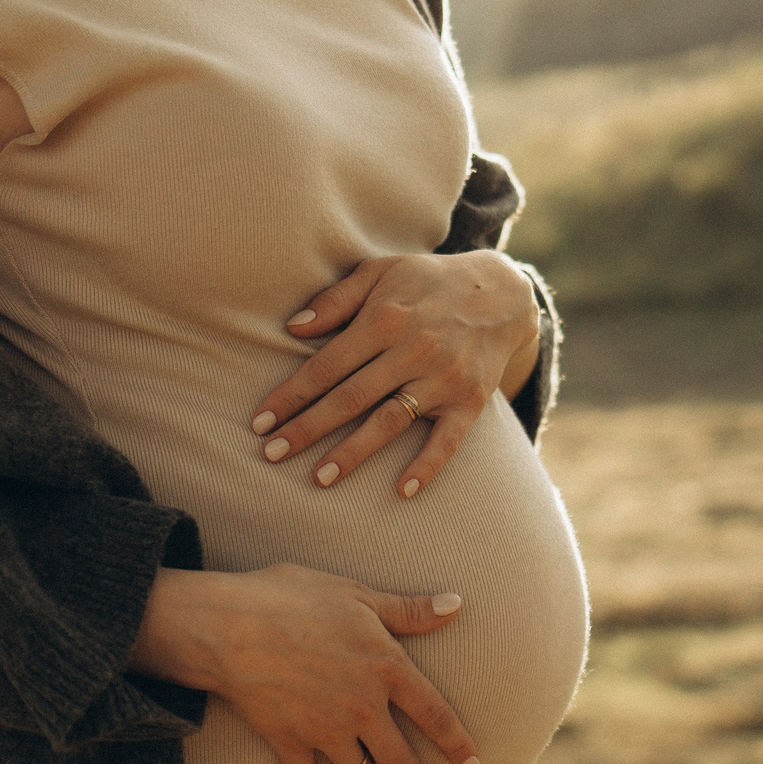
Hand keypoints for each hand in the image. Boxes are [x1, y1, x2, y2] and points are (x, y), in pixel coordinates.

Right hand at [128, 566, 480, 763]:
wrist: (231, 626)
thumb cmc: (293, 598)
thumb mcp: (358, 596)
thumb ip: (409, 609)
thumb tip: (456, 604)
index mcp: (386, 668)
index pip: (433, 712)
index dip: (456, 741)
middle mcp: (362, 707)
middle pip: (400, 759)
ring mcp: (325, 730)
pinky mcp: (289, 742)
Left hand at [251, 250, 541, 498]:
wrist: (501, 291)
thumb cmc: (427, 282)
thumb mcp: (380, 272)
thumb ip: (336, 300)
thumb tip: (292, 328)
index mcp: (385, 319)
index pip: (326, 365)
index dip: (291, 394)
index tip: (260, 420)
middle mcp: (413, 350)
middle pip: (350, 397)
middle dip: (308, 428)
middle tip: (271, 454)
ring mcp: (443, 379)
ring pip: (390, 421)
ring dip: (353, 453)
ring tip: (319, 478)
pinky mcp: (471, 401)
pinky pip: (448, 440)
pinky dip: (427, 466)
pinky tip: (402, 491)